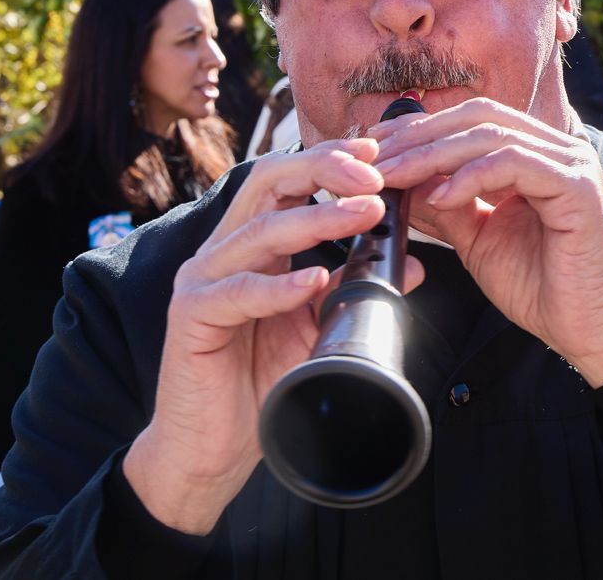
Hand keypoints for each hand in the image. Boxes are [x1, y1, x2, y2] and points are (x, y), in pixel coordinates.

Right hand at [122, 140, 424, 533]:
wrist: (212, 449)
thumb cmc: (261, 382)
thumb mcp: (317, 327)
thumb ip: (352, 290)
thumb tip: (412, 266)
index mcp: (252, 244)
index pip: (288, 181)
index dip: (329, 160)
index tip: (375, 153)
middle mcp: (223, 251)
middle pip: (267, 183)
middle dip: (323, 170)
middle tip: (373, 175)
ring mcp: (202, 280)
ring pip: (260, 231)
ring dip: (317, 220)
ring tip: (366, 215)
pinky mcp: (190, 316)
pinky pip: (237, 292)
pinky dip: (279, 285)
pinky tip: (313, 279)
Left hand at [371, 98, 602, 387]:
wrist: (586, 331)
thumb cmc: (540, 288)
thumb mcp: (476, 239)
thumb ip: (445, 206)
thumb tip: (399, 181)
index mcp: (533, 154)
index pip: (470, 120)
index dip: (420, 129)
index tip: (373, 149)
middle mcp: (555, 149)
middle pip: (477, 115)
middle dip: (419, 135)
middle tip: (374, 158)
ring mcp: (570, 163)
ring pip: (491, 134)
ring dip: (433, 154)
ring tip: (393, 177)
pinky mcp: (577, 186)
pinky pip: (515, 163)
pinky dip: (472, 175)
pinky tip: (441, 198)